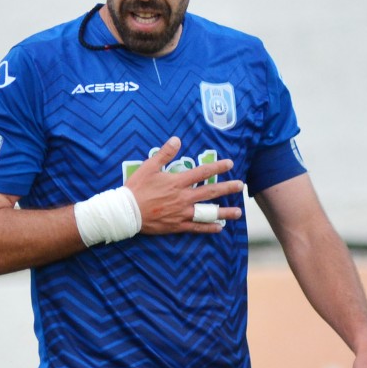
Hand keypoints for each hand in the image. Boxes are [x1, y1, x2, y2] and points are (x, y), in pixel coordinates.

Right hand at [125, 136, 242, 234]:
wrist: (126, 212)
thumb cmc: (136, 188)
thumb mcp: (149, 167)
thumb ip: (165, 154)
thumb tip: (177, 139)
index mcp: (177, 182)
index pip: (202, 173)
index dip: (217, 167)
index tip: (230, 164)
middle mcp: (183, 198)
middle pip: (210, 192)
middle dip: (227, 188)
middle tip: (240, 186)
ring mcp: (181, 213)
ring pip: (207, 212)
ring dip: (224, 211)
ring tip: (238, 212)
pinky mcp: (177, 225)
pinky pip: (197, 227)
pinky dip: (209, 228)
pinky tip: (219, 228)